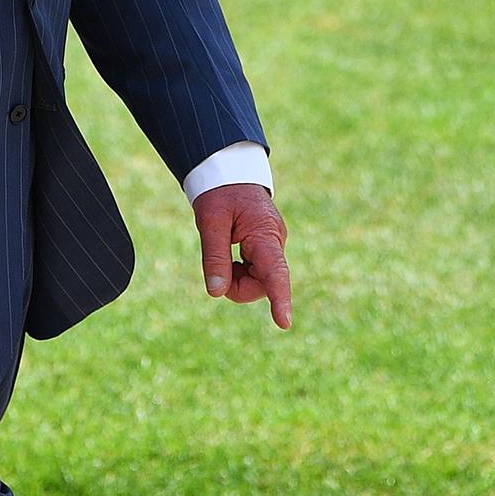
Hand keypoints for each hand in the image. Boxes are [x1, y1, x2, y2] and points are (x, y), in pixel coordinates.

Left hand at [193, 183, 291, 329]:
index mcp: (265, 234)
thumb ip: (214, 256)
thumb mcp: (210, 220)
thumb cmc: (220, 193)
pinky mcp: (266, 250)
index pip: (275, 273)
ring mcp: (272, 248)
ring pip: (257, 282)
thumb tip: (216, 292)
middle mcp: (274, 243)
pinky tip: (231, 253)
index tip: (283, 323)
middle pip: (260, 285)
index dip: (279, 299)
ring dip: (236, 277)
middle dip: (236, 285)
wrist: (230, 172)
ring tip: (224, 249)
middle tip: (216, 265)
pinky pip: (254, 274)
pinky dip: (238, 271)